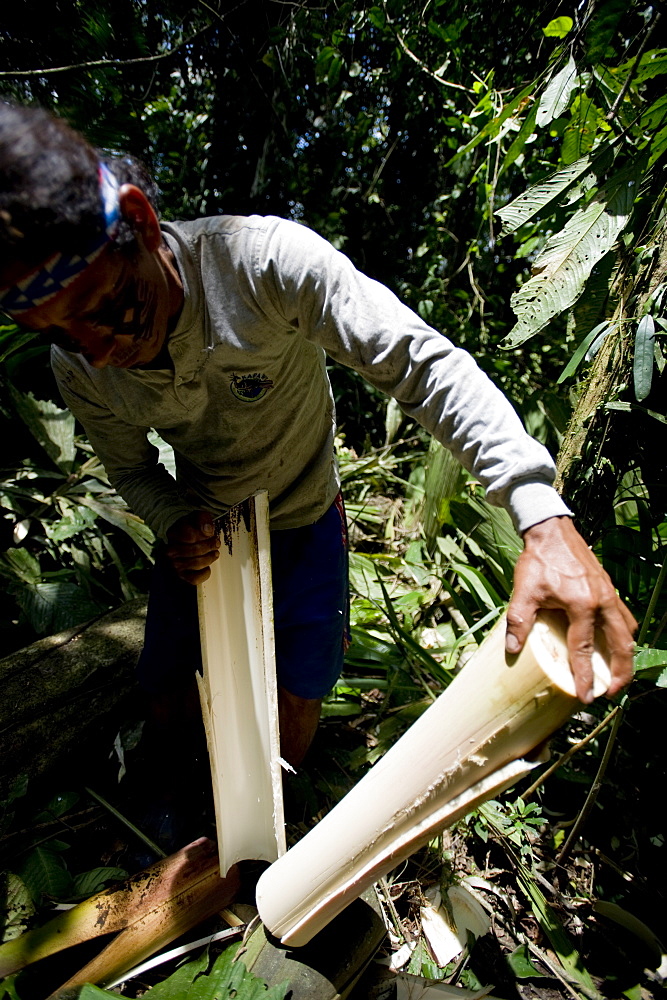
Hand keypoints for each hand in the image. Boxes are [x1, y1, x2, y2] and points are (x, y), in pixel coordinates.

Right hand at [166, 510, 219, 584]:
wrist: (183, 541)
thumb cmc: (191, 529)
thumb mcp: (197, 517)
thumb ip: (203, 519)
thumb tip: (208, 530)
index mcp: (173, 534)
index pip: (191, 537)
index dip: (205, 535)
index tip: (212, 533)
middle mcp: (170, 551)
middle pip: (195, 551)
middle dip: (210, 546)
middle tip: (217, 543)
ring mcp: (174, 565)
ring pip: (197, 564)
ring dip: (209, 558)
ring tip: (215, 553)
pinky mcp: (182, 576)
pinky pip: (196, 578)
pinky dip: (205, 573)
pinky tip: (207, 566)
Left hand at [506, 516, 636, 702]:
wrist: (552, 532)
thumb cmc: (538, 560)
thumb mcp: (524, 591)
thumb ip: (519, 620)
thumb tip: (512, 649)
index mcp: (581, 604)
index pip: (584, 649)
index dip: (584, 676)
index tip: (585, 697)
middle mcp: (602, 602)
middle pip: (621, 645)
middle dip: (620, 673)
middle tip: (611, 692)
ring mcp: (609, 594)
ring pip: (627, 632)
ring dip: (625, 655)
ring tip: (617, 673)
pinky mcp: (609, 589)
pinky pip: (624, 618)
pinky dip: (624, 635)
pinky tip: (616, 643)